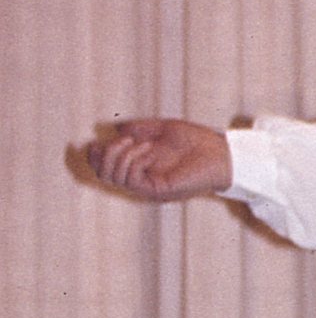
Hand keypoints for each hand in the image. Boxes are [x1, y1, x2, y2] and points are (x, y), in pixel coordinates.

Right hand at [87, 118, 231, 200]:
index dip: (93, 156)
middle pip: (103, 174)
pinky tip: (147, 149)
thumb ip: (138, 128)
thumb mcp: (160, 129)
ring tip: (140, 142)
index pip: (104, 168)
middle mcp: (141, 179)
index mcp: (139, 166)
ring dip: (121, 155)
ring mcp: (149, 186)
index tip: (95, 141)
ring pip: (114, 177)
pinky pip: (132, 179)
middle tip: (123, 140)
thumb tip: (115, 127)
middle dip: (104, 154)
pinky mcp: (159, 189)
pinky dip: (133, 161)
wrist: (219, 151)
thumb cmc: (195, 141)